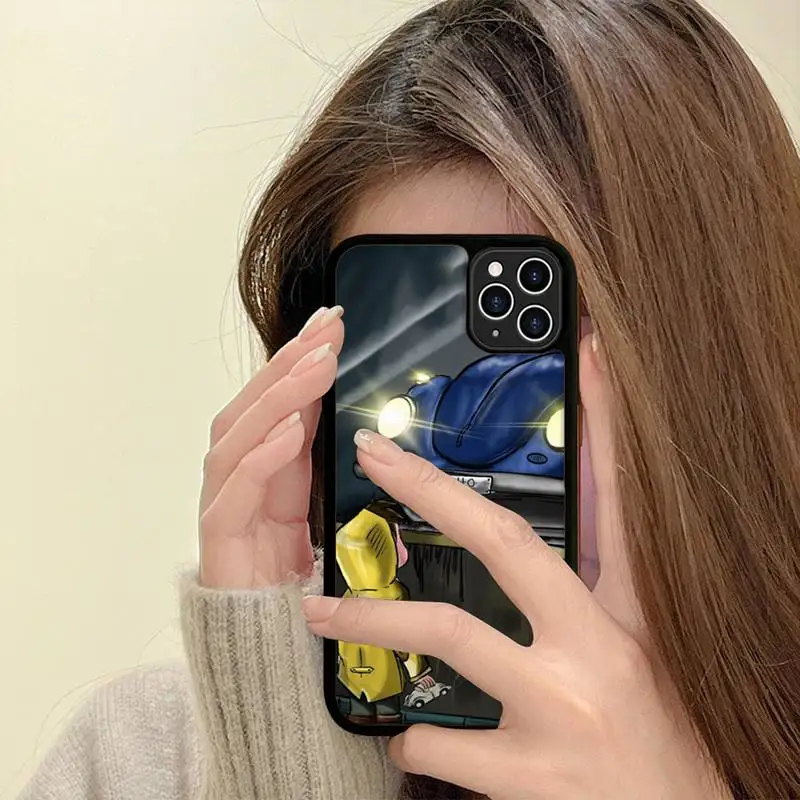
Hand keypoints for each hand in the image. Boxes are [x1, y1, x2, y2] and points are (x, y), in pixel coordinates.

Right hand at [199, 306, 342, 588]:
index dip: (298, 359)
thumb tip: (334, 406)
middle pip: (251, 408)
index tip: (330, 324)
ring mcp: (224, 504)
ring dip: (278, 398)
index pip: (274, 401)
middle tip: (326, 332)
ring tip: (316, 368)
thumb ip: (312, 455)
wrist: (268, 642)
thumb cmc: (288, 573)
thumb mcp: (311, 502)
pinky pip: (235, 491)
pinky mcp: (220, 539)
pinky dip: (263, 456)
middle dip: (288, 364)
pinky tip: (291, 430)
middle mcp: (237, 476)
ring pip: (238, 438)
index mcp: (263, 466)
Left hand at [302, 334, 729, 799]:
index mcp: (630, 614)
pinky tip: (403, 741)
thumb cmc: (669, 742)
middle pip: (508, 542)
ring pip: (449, 636)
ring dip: (374, 621)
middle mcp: (596, 650)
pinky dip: (411, 740)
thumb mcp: (646, 651)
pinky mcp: (533, 778)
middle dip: (436, 491)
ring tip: (319, 612)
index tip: (586, 356)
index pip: (617, 498)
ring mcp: (561, 712)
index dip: (605, 422)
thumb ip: (602, 590)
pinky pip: (440, 745)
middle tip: (377, 456)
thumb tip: (553, 538)